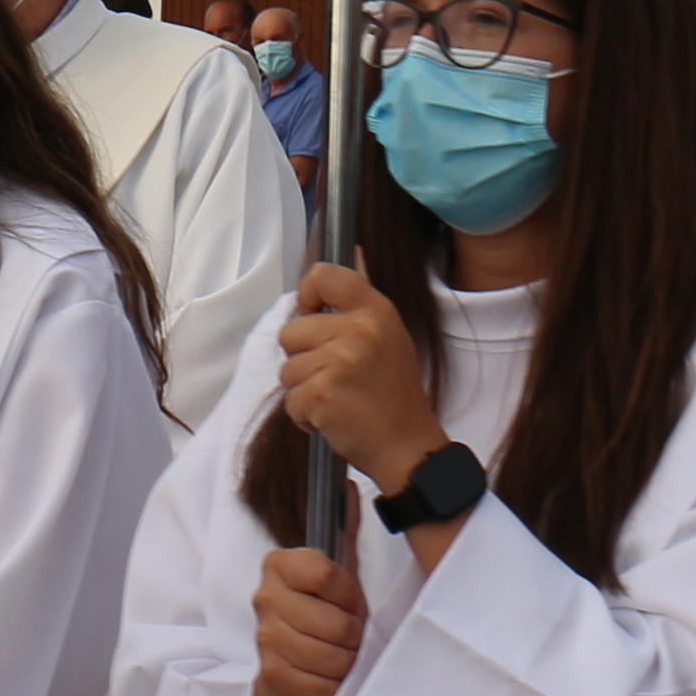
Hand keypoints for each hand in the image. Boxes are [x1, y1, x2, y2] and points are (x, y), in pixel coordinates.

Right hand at [253, 543, 367, 695]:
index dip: (351, 595)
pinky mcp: (271, 675)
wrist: (290, 661)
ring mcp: (265, 638)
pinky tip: (330, 677)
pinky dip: (334, 687)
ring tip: (343, 656)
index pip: (327, 575)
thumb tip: (350, 487)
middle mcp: (265, 598)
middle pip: (335, 623)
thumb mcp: (336, 570)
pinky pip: (320, 687)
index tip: (352, 603)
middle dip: (355, 635)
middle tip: (351, 636)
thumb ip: (344, 529)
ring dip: (348, 663)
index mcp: (279, 564)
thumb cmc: (320, 611)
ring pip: (331, 657)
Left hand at [272, 263, 443, 492]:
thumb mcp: (388, 337)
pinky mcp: (323, 392)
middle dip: (303, 359)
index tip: (311, 313)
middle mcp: (360, 329)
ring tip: (338, 399)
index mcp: (376, 310)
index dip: (306, 293)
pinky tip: (332, 418)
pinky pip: (291, 400)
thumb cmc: (392, 395)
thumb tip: (354, 249)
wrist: (408, 445)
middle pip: (291, 331)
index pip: (325, 276)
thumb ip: (360, 303)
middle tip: (336, 377)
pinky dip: (304, 416)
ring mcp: (341, 360)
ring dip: (304, 391)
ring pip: (287, 370)